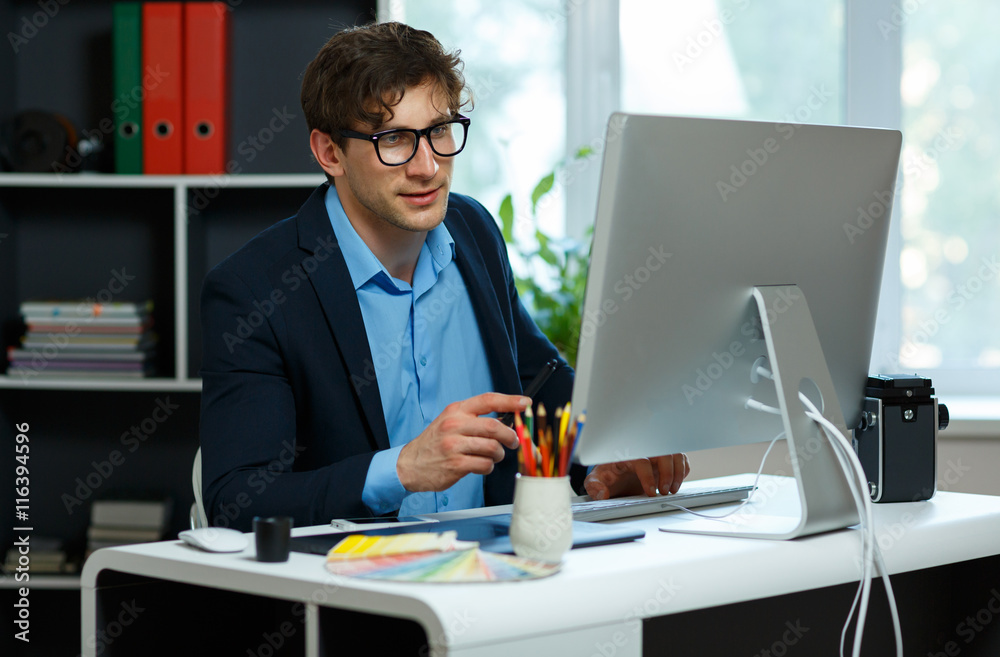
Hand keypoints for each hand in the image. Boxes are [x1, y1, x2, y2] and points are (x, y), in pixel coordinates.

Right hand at [397, 393, 529, 491]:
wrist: (410, 464)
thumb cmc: (436, 442)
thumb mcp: (451, 422)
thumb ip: (476, 419)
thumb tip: (508, 422)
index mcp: (456, 411)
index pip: (488, 400)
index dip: (510, 401)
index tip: (525, 403)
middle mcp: (454, 425)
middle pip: (494, 427)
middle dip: (510, 436)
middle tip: (513, 442)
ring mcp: (454, 445)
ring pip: (492, 447)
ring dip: (499, 454)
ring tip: (493, 456)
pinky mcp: (455, 464)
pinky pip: (485, 465)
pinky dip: (488, 467)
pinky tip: (480, 465)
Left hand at [584, 454, 690, 499]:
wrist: (614, 472)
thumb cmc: (606, 474)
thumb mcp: (595, 480)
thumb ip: (594, 487)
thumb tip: (602, 494)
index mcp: (626, 453)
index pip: (641, 459)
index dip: (648, 476)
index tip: (651, 492)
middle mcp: (644, 450)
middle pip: (663, 453)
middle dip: (668, 473)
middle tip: (666, 492)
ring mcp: (656, 453)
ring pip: (675, 454)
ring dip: (678, 471)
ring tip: (673, 490)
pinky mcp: (665, 459)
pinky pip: (680, 459)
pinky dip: (683, 470)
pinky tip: (677, 483)